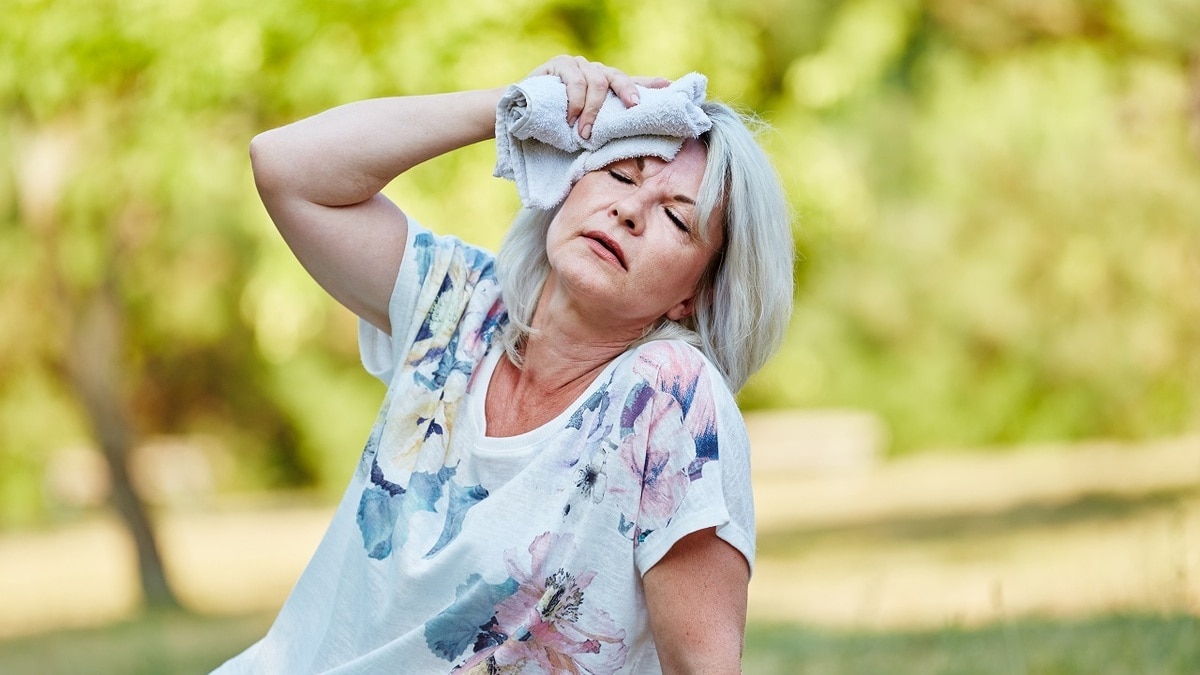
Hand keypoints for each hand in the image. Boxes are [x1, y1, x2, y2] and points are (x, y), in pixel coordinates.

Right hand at [528, 55, 670, 138]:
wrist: (520, 115)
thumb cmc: (555, 124)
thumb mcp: (584, 127)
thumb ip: (604, 128)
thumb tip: (629, 146)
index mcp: (604, 85)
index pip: (631, 81)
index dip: (650, 83)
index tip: (669, 86)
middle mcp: (594, 71)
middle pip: (618, 77)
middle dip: (628, 91)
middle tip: (633, 108)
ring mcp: (577, 65)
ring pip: (596, 82)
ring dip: (591, 110)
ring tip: (583, 132)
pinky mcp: (560, 64)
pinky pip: (574, 80)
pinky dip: (574, 101)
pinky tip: (569, 117)